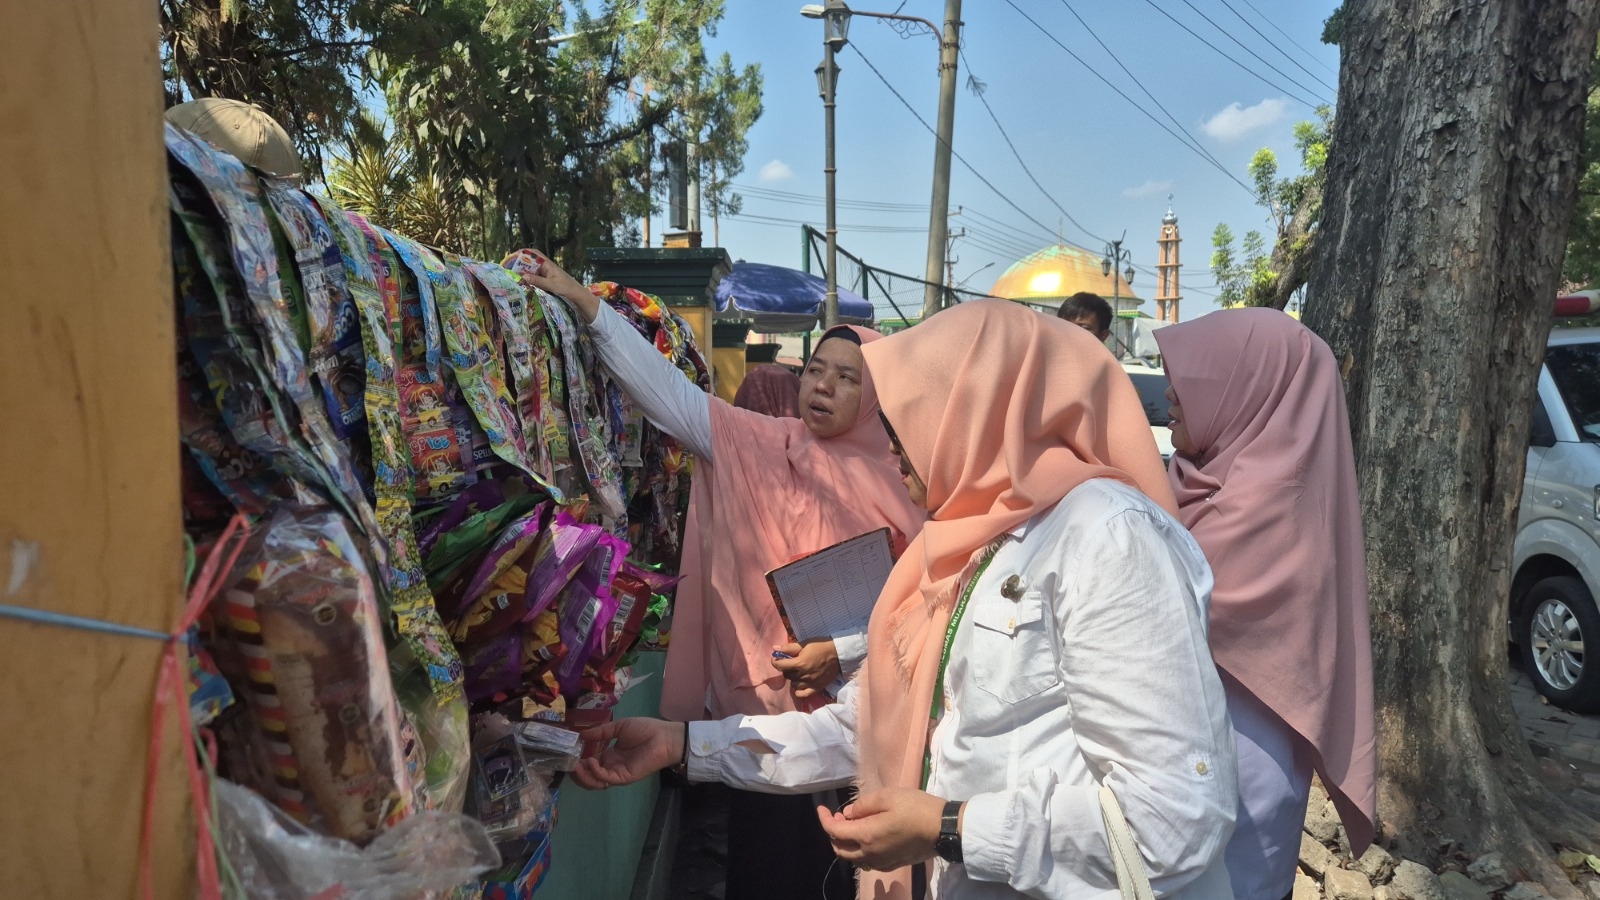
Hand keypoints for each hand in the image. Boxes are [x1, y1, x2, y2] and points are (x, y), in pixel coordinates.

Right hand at [513, 249, 600, 322]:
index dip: (522, 253)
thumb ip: (538, 281)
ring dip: (522, 272)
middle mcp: (545, 267)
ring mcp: (545, 274)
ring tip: (511, 276)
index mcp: (547, 264)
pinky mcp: (545, 281)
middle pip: (530, 262)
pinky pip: (533, 277)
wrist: (577, 295)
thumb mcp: (551, 285)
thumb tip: (523, 276)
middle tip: (507, 269)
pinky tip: (520, 283)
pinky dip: (527, 279)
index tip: (512, 257)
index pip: (533, 253)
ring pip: (530, 270)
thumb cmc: (566, 288)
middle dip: (519, 264)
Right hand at [571, 717, 684, 789]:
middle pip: (589, 777)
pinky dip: (596, 773)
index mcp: (610, 756)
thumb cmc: (645, 730)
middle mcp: (611, 767)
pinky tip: (592, 762)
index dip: (578, 761)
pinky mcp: (624, 777)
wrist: (664, 736)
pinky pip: (606, 779)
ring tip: (575, 766)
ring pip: (595, 782)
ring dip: (583, 776)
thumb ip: (601, 732)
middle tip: (568, 764)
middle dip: (577, 773)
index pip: (590, 764)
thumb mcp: (619, 727)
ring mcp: (617, 773)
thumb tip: (581, 734)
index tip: (569, 755)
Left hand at [771, 639, 841, 697]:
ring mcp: (810, 683)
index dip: (775, 662)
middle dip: (786, 669)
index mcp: (800, 663)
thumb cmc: (821, 646)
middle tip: (791, 663)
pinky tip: (801, 684)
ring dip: (793, 678)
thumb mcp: (805, 643)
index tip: (776, 659)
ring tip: (798, 672)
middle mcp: (804, 675)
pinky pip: (802, 694)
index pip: (780, 666)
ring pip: (793, 684)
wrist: (838, 653)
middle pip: (787, 675)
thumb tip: (774, 648)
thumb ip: (789, 647)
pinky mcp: (817, 688)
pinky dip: (799, 690)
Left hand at [817, 788, 945, 871]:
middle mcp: (870, 853)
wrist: (942, 829)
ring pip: (853, 858)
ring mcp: (881, 862)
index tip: (822, 808)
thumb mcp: (888, 796)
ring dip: (845, 843)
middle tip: (837, 817)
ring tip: (851, 825)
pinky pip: (867, 862)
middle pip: (840, 849)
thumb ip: (863, 805)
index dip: (825, 819)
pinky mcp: (892, 864)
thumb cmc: (916, 808)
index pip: (835, 831)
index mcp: (866, 835)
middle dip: (832, 834)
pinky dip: (859, 851)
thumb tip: (848, 814)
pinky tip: (866, 838)